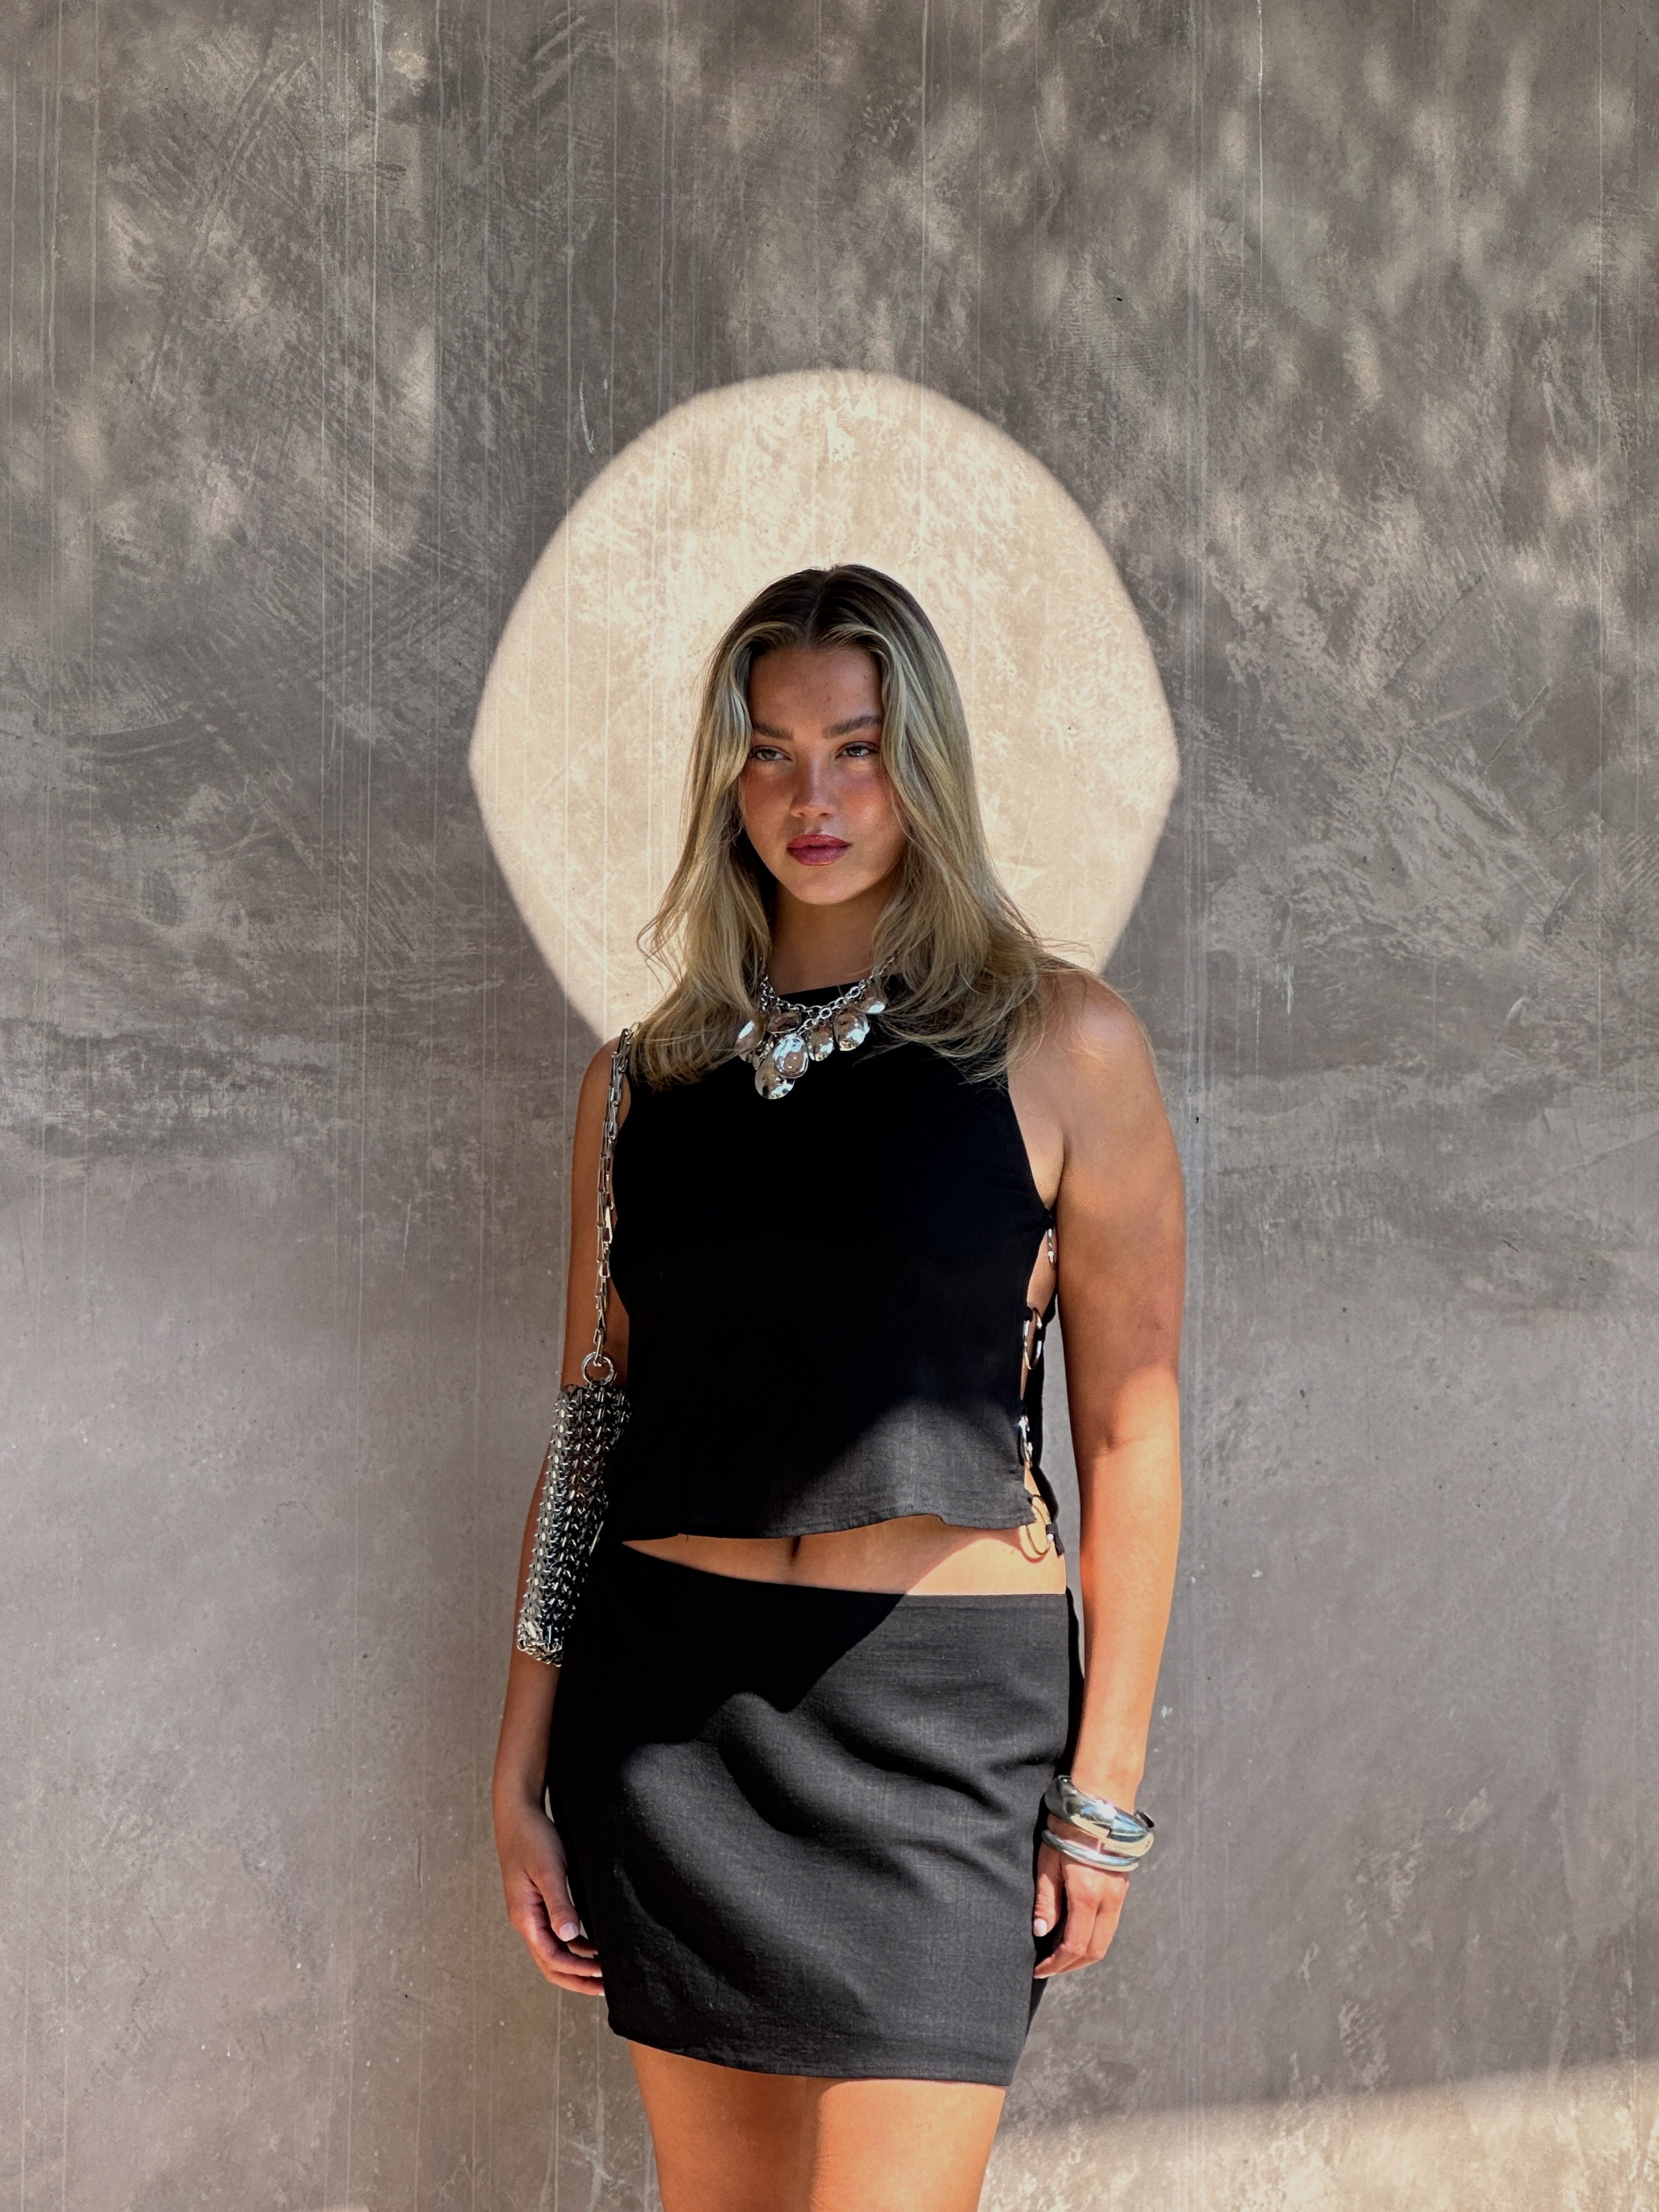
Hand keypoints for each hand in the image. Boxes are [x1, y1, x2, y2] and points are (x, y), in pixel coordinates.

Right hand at [494, 1791, 603, 1995]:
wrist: (518, 1813)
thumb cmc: (533, 1838)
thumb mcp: (549, 1870)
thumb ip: (559, 1904)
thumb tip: (571, 1937)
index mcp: (525, 1917)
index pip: (552, 1958)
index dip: (578, 1971)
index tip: (604, 1976)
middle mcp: (526, 1920)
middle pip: (551, 1963)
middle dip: (577, 1978)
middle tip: (606, 1988)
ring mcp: (531, 1913)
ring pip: (554, 1950)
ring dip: (577, 1963)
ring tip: (604, 1970)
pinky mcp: (538, 1902)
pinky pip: (556, 1933)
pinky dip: (574, 1944)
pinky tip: (593, 1943)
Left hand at [1032, 1822, 1128, 1979]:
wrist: (1100, 1802)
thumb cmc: (1068, 1828)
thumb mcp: (1048, 1861)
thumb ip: (1046, 1900)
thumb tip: (1041, 1932)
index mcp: (1086, 1895)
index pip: (1073, 1945)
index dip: (1055, 1963)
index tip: (1038, 1969)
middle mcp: (1108, 1901)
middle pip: (1094, 1951)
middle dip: (1070, 1965)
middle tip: (1048, 1967)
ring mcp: (1119, 1896)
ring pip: (1105, 1940)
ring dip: (1083, 1953)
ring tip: (1060, 1953)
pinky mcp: (1122, 1889)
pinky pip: (1110, 1924)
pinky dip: (1094, 1937)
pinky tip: (1076, 1931)